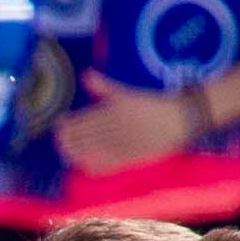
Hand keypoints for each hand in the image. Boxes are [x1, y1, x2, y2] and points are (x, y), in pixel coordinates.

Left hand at [56, 76, 194, 174]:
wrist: (180, 119)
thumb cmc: (152, 104)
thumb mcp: (128, 92)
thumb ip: (105, 87)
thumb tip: (85, 74)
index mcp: (117, 109)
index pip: (86, 118)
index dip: (70, 124)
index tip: (59, 124)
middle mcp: (119, 126)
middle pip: (87, 136)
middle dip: (70, 139)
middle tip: (59, 140)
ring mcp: (125, 143)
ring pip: (95, 150)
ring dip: (78, 153)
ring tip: (67, 152)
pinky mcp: (133, 157)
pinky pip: (110, 164)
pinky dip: (95, 165)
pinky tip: (84, 165)